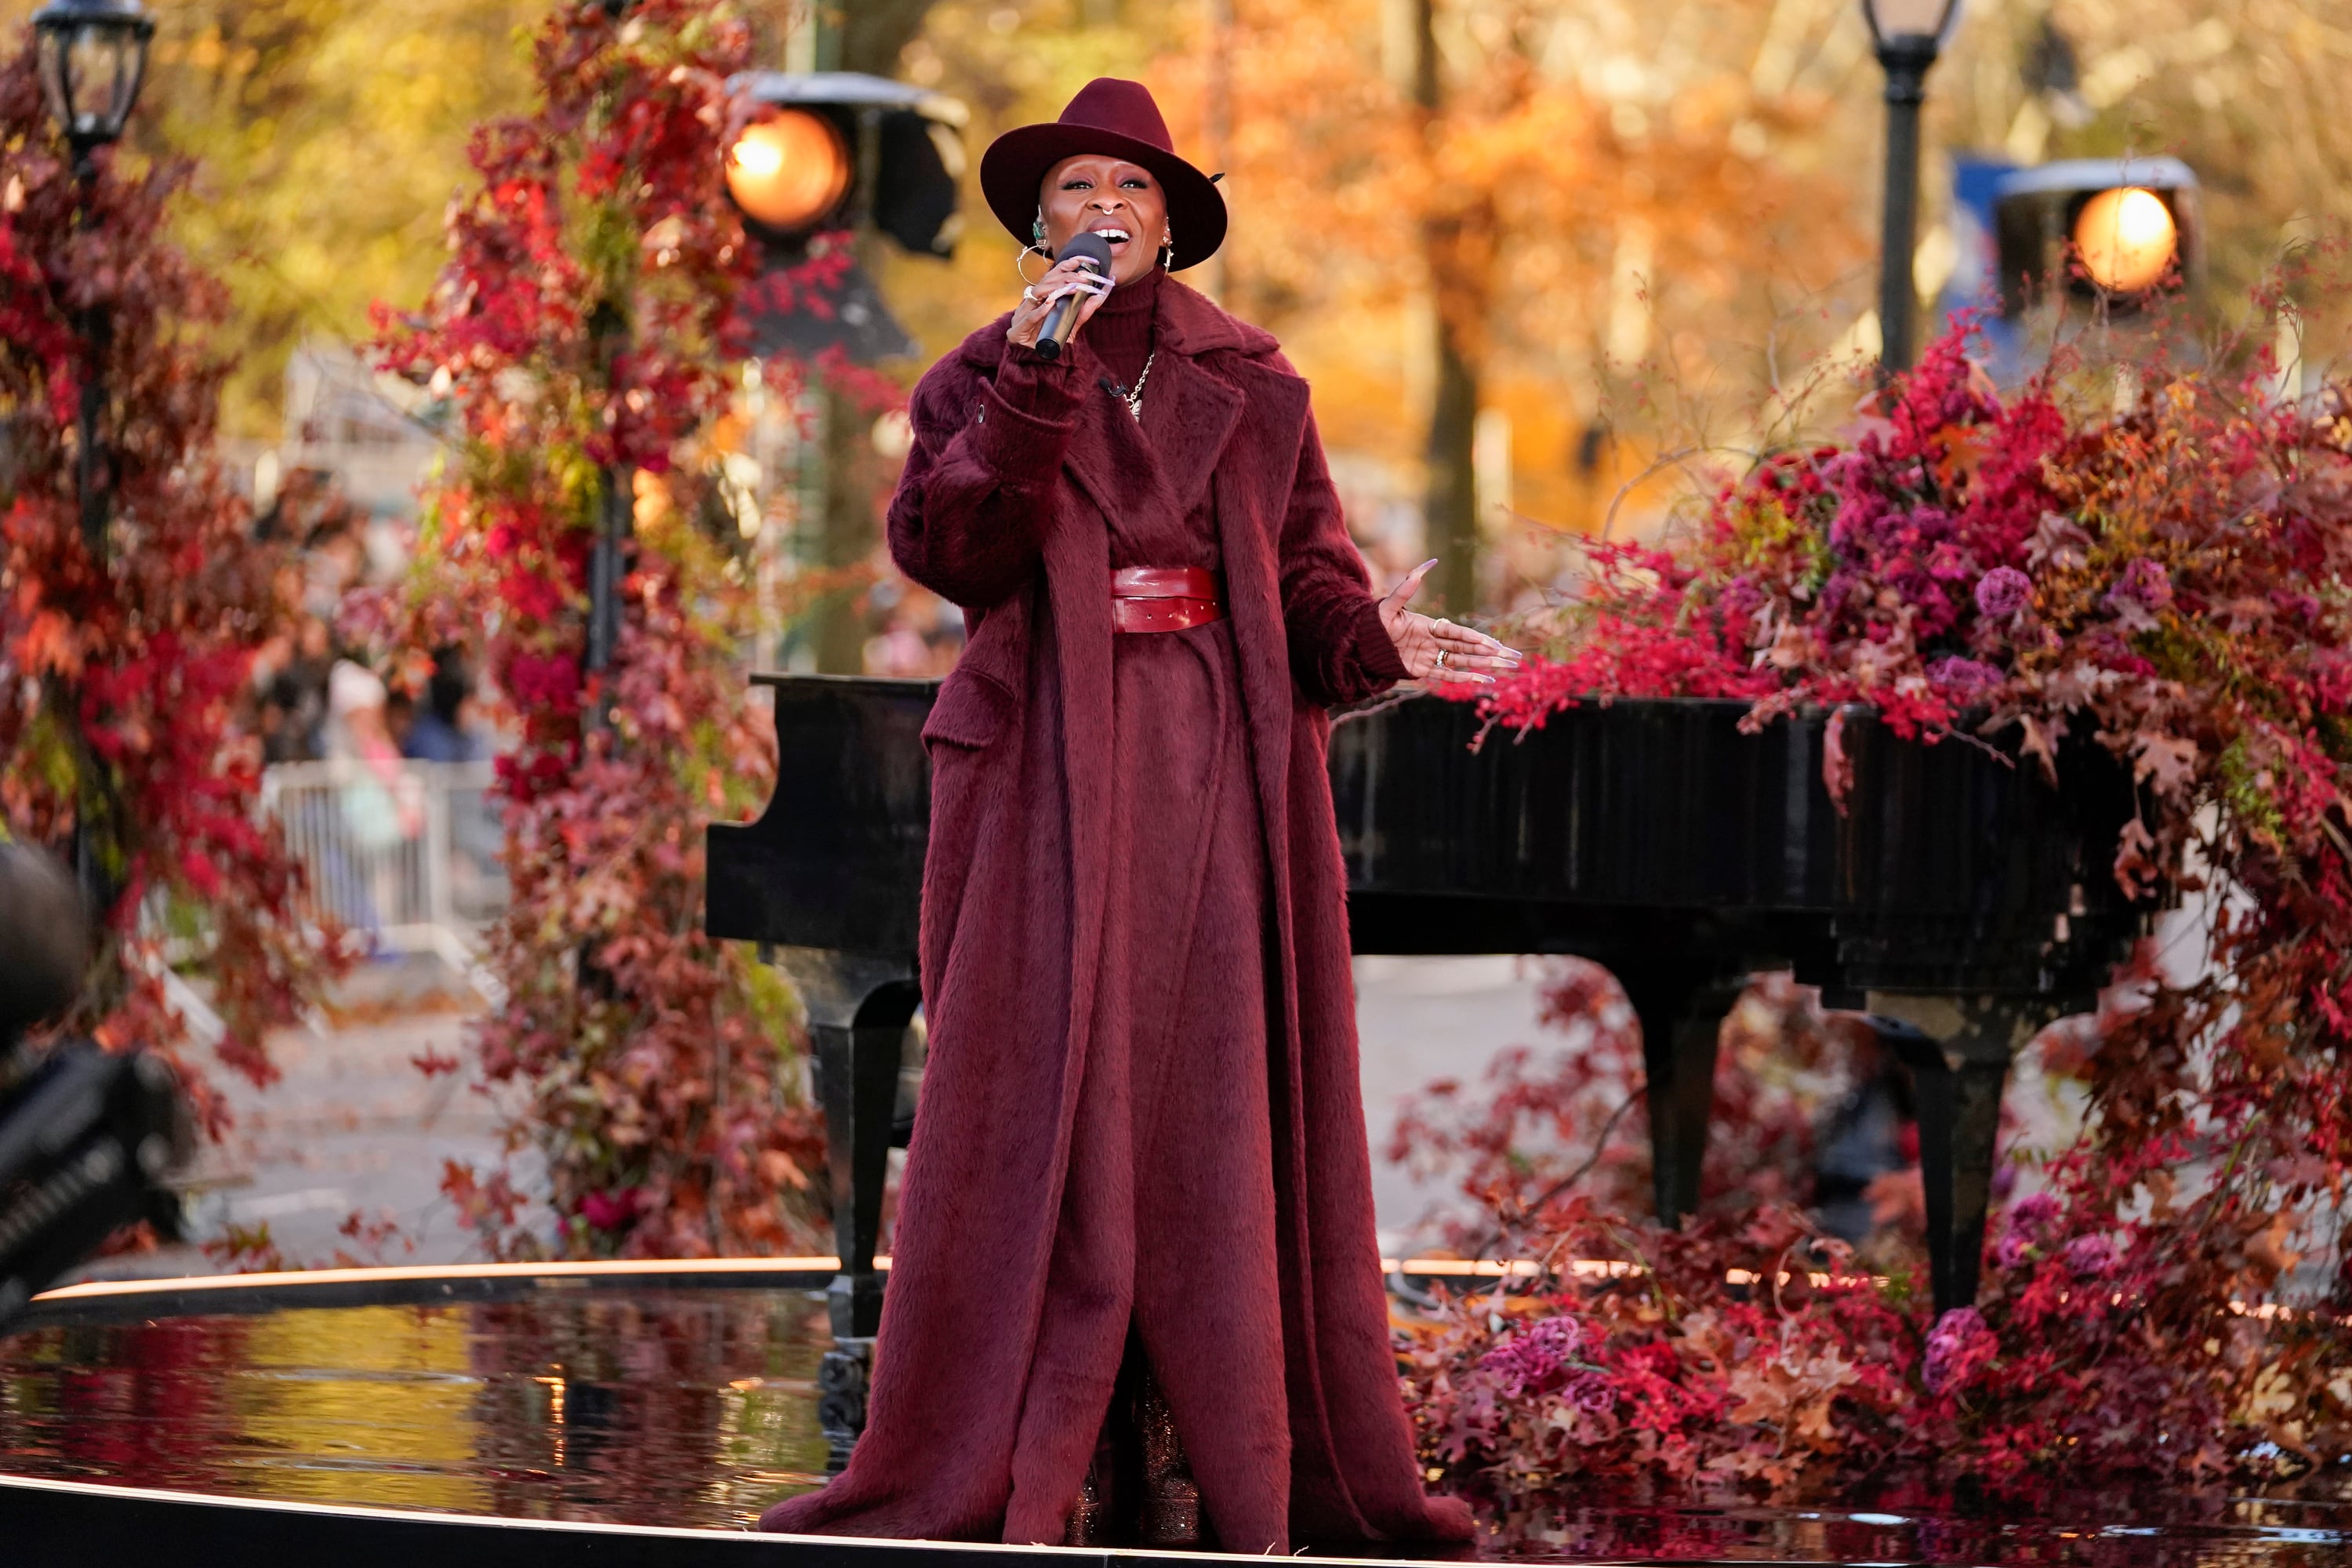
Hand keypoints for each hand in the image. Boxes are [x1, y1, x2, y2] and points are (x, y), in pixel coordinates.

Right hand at [1008, 256, 1112, 348]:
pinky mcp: (1017, 331)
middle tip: (1084, 277)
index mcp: (1041, 298)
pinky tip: (1050, 305)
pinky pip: (1029, 318)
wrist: (1035, 363)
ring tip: (1072, 288)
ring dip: (1055, 289)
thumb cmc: (1050, 341)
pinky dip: (1040, 312)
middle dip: (1065, 275)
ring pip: (1037, 294)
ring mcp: (1022, 315)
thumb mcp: (1071, 326)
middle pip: (1046, 280)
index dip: (1069, 264)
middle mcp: (1031, 302)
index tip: (1086, 260)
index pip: (1054, 274)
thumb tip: (1098, 297)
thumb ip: (1082, 312)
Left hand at [1377, 559, 1522, 684]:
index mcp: (1428, 626)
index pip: (1456, 633)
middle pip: (1466, 648)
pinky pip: (1445, 675)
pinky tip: (1482, 681)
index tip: (1492, 643)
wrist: (1360, 643)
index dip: (1474, 638)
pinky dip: (1463, 678)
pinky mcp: (1420, 671)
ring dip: (1482, 665)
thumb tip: (1427, 563)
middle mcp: (1432, 642)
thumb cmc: (1374, 622)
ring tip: (1503, 668)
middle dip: (1489, 653)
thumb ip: (1407, 587)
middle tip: (1511, 657)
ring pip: (1461, 661)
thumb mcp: (1389, 605)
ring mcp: (1428, 657)